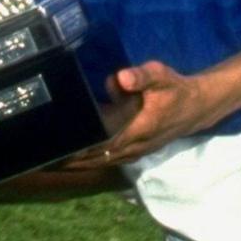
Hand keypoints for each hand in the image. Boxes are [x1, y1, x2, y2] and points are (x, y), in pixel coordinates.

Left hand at [64, 61, 223, 168]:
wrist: (196, 108)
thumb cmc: (174, 89)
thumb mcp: (161, 75)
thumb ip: (142, 77)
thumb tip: (120, 78)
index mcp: (139, 128)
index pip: (105, 142)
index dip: (83, 148)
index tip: (61, 148)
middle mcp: (135, 145)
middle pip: (98, 158)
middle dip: (73, 161)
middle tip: (44, 161)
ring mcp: (135, 152)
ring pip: (102, 163)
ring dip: (78, 165)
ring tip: (51, 164)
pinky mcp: (135, 152)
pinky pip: (108, 161)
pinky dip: (90, 163)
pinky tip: (73, 161)